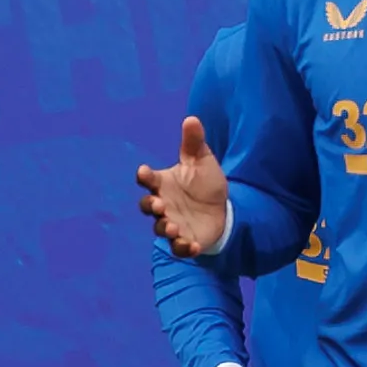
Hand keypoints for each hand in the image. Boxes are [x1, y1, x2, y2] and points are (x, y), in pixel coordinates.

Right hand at [145, 117, 234, 258]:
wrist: (222, 209)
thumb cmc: (205, 183)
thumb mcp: (202, 161)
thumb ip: (194, 143)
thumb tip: (191, 118)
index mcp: (163, 184)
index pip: (148, 179)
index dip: (144, 176)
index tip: (144, 171)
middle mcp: (163, 204)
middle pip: (147, 207)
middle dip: (150, 206)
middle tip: (159, 205)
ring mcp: (172, 223)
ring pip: (160, 228)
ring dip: (164, 228)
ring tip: (173, 227)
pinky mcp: (185, 240)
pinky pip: (178, 247)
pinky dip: (182, 247)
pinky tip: (192, 245)